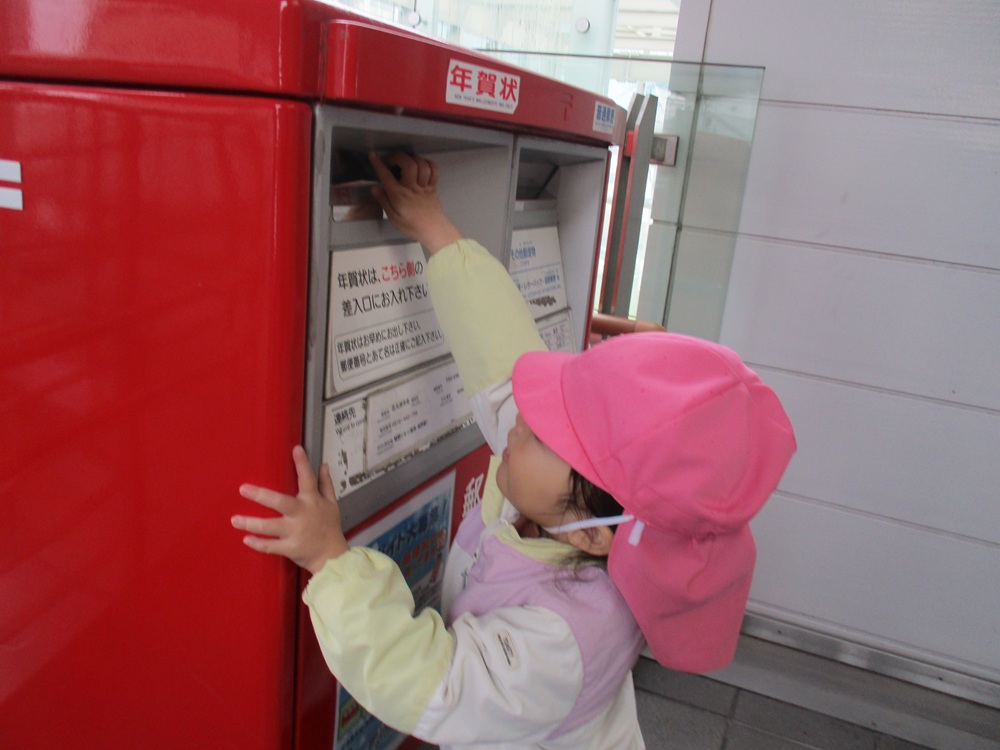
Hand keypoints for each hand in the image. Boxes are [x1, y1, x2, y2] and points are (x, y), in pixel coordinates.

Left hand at [231, 445, 348, 573]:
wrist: (332, 556)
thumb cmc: (330, 528)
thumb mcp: (332, 504)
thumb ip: (326, 484)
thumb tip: (324, 465)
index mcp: (312, 501)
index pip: (308, 479)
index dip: (302, 464)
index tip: (295, 449)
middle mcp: (302, 515)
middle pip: (280, 502)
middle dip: (261, 495)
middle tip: (243, 489)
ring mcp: (295, 532)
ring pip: (269, 526)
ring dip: (251, 523)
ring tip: (235, 519)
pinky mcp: (290, 548)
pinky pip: (270, 546)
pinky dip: (258, 543)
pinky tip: (246, 539)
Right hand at [368, 151, 461, 253]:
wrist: (433, 230)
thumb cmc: (411, 226)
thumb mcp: (393, 217)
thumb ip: (383, 201)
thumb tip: (375, 188)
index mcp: (399, 195)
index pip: (386, 176)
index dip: (378, 163)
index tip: (372, 154)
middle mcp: (412, 188)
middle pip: (408, 164)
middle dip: (399, 157)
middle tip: (392, 160)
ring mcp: (424, 186)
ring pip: (421, 165)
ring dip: (413, 159)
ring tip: (406, 161)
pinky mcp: (433, 187)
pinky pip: (433, 170)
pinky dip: (428, 163)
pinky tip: (421, 165)